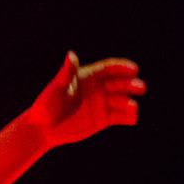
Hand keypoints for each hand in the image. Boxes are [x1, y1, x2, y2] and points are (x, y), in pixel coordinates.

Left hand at [24, 51, 143, 146]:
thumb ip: (67, 73)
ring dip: (129, 103)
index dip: (122, 67)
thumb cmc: (47, 105)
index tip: (133, 69)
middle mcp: (98, 88)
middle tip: (140, 87)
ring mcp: (102, 104)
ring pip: (122, 101)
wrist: (44, 128)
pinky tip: (132, 118)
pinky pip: (120, 117)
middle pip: (119, 84)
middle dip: (130, 85)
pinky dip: (128, 117)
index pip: (109, 68)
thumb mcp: (56, 88)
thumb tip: (71, 55)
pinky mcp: (104, 120)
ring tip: (132, 107)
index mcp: (88, 76)